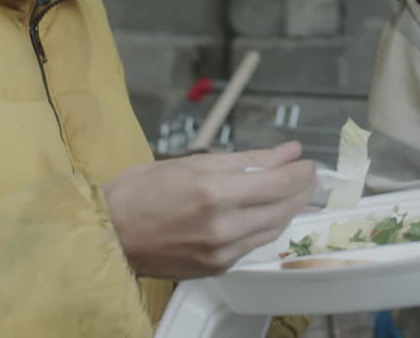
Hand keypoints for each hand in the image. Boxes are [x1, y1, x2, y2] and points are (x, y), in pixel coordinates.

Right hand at [103, 141, 316, 279]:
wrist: (109, 234)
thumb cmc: (142, 191)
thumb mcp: (195, 162)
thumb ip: (248, 159)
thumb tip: (288, 151)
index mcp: (215, 192)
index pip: (279, 183)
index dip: (302, 172)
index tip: (310, 162)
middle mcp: (222, 226)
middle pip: (283, 208)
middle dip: (302, 189)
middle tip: (308, 174)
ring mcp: (220, 252)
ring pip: (273, 229)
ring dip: (289, 209)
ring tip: (293, 191)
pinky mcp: (217, 268)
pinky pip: (254, 244)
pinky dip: (266, 226)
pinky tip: (267, 212)